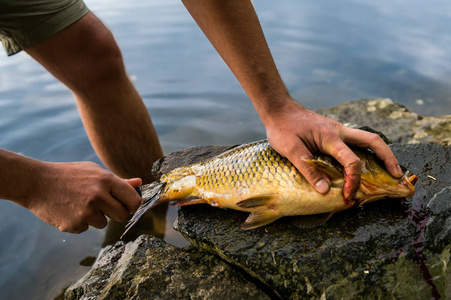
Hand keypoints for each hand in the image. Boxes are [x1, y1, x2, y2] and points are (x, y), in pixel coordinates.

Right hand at [26, 161, 141, 232]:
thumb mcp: (94, 171)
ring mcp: (86, 212)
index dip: (133, 205)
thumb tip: (139, 183)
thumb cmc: (69, 175)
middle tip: (105, 207)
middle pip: (122, 215)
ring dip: (96, 217)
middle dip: (117, 213)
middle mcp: (98, 196)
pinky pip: (86, 228)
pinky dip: (80, 222)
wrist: (36, 183)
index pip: (133, 200)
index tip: (129, 205)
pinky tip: (69, 210)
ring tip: (80, 204)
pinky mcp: (74, 224)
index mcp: (106, 180)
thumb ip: (118, 181)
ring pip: (104, 223)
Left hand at [264, 98, 402, 199]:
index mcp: (330, 137)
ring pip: (367, 139)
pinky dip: (365, 152)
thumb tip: (324, 191)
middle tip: (397, 174)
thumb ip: (308, 170)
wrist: (279, 109)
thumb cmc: (283, 128)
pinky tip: (365, 163)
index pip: (351, 161)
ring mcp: (338, 130)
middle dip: (388, 158)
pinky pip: (355, 142)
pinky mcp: (334, 133)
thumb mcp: (291, 150)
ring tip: (389, 170)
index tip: (347, 195)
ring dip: (380, 153)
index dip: (353, 180)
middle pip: (373, 141)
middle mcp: (339, 131)